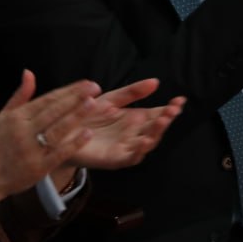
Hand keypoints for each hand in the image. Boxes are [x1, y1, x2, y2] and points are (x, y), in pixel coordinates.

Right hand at [0, 72, 102, 209]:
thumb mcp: (2, 117)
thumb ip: (20, 96)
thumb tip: (29, 72)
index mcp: (16, 117)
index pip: (47, 99)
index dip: (68, 90)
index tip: (86, 83)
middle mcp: (23, 131)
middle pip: (54, 111)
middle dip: (76, 98)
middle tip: (95, 88)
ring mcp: (31, 150)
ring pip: (58, 129)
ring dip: (77, 116)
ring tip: (94, 104)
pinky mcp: (38, 168)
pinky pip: (59, 153)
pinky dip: (74, 143)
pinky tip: (88, 134)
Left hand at [66, 79, 184, 170]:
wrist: (62, 131)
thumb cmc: (87, 115)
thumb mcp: (112, 99)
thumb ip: (133, 92)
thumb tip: (156, 82)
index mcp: (135, 119)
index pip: (158, 114)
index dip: (170, 108)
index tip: (180, 100)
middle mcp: (134, 134)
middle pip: (156, 128)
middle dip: (166, 119)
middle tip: (173, 109)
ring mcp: (126, 147)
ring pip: (147, 143)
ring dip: (157, 133)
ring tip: (163, 121)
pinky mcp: (114, 159)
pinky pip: (131, 157)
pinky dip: (139, 151)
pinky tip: (145, 141)